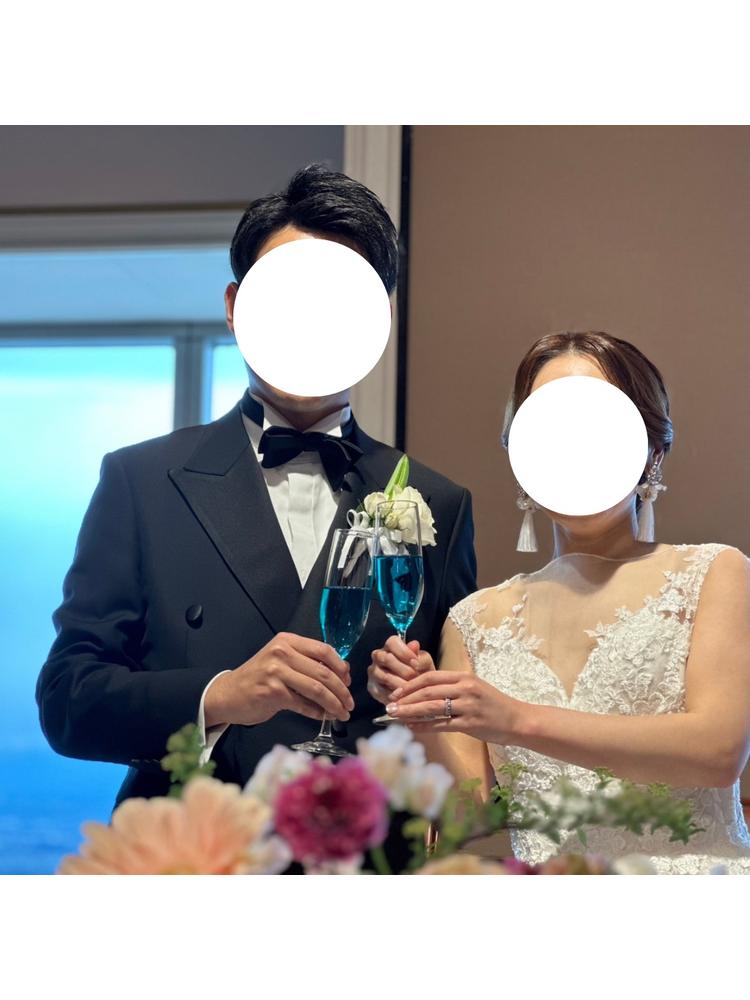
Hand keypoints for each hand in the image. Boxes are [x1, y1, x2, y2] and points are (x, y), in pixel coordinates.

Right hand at [204, 632, 353, 726]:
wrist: (228, 694)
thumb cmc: (259, 678)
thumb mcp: (282, 661)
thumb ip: (307, 663)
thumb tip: (343, 673)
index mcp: (288, 641)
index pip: (324, 650)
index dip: (341, 667)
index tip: (348, 681)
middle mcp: (282, 652)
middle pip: (323, 671)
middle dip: (342, 690)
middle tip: (350, 704)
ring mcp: (276, 672)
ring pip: (316, 689)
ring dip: (333, 704)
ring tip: (342, 714)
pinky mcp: (272, 692)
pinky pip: (303, 704)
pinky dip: (317, 713)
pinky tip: (324, 717)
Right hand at [367, 635, 434, 704]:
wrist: (416, 689)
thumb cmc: (420, 672)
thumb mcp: (424, 663)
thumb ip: (420, 655)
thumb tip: (414, 645)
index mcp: (391, 646)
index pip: (392, 642)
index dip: (404, 652)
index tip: (416, 663)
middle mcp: (378, 656)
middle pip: (386, 659)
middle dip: (404, 670)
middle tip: (416, 678)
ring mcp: (374, 672)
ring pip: (384, 676)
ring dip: (400, 684)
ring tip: (412, 689)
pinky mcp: (372, 687)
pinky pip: (381, 691)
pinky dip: (394, 695)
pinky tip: (404, 697)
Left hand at [383, 671, 521, 743]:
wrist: (517, 720)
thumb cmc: (493, 704)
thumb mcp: (474, 687)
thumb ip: (452, 686)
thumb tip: (423, 691)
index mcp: (463, 677)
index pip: (430, 677)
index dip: (410, 685)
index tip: (396, 692)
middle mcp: (465, 689)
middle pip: (427, 692)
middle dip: (405, 699)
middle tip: (389, 706)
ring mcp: (468, 706)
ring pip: (432, 708)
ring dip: (410, 712)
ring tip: (396, 716)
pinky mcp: (470, 724)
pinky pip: (442, 725)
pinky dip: (424, 726)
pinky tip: (413, 728)